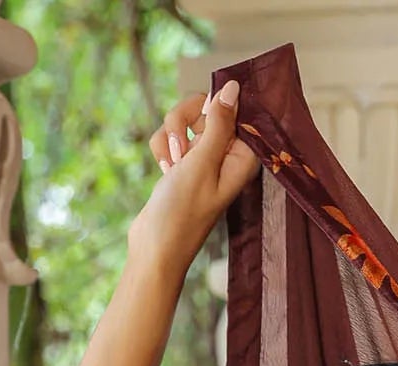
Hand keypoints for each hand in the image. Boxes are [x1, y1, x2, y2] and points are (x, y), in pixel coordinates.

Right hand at [127, 80, 258, 282]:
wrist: (155, 245)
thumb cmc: (182, 212)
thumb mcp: (202, 163)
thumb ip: (218, 124)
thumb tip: (232, 88)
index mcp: (242, 157)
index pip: (237, 110)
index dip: (217, 105)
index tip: (201, 120)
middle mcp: (225, 155)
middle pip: (206, 107)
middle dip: (185, 120)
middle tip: (180, 146)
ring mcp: (203, 158)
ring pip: (184, 120)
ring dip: (170, 136)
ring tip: (171, 165)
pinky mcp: (183, 162)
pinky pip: (171, 136)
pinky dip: (163, 149)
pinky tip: (164, 170)